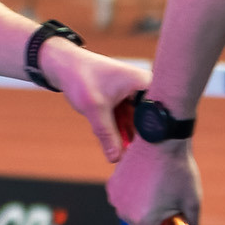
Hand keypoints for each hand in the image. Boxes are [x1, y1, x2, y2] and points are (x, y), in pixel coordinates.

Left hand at [38, 40, 150, 162]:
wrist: (65, 66)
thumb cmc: (81, 78)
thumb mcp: (95, 109)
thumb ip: (107, 135)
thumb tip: (116, 158)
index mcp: (144, 83)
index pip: (160, 112)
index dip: (156, 133)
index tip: (148, 152)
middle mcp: (145, 88)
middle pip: (151, 120)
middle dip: (140, 138)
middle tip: (131, 157)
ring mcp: (136, 95)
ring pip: (139, 123)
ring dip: (129, 136)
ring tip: (121, 152)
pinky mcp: (127, 101)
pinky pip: (130, 121)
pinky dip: (122, 130)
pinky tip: (115, 142)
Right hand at [108, 133, 201, 224]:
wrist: (160, 139)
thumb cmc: (178, 169)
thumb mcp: (192, 201)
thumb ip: (191, 224)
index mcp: (144, 220)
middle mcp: (125, 212)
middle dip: (153, 224)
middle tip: (167, 207)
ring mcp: (116, 197)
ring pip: (130, 214)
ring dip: (142, 210)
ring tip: (158, 191)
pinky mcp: (112, 184)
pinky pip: (123, 199)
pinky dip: (133, 196)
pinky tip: (146, 182)